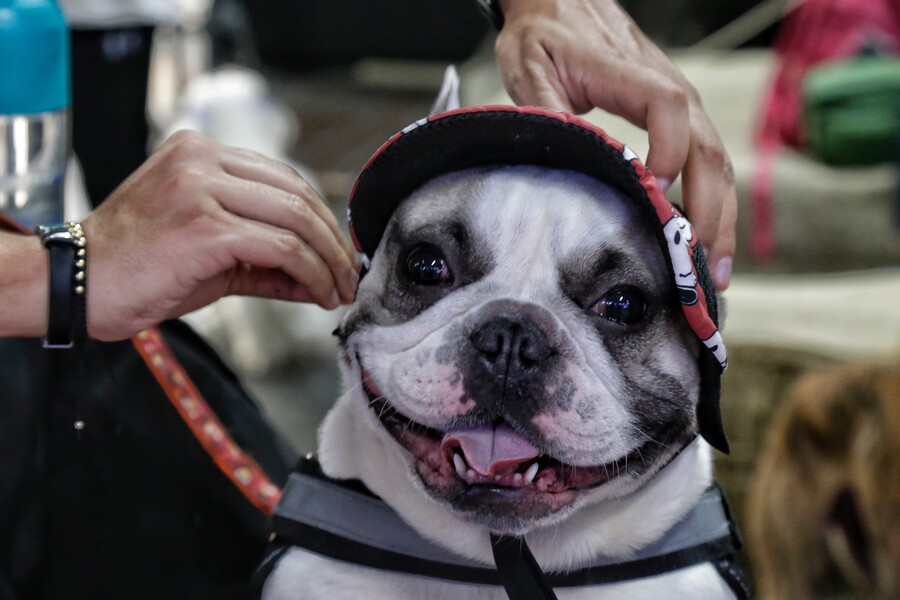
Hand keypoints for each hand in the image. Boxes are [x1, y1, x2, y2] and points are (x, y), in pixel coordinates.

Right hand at [82, 130, 359, 340]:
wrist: (76, 284)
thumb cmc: (136, 268)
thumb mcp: (209, 252)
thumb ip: (265, 258)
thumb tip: (318, 278)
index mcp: (199, 152)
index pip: (283, 178)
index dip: (320, 217)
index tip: (337, 252)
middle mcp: (202, 159)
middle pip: (298, 193)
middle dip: (333, 240)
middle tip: (348, 275)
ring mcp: (203, 188)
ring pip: (297, 218)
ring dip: (329, 260)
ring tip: (339, 289)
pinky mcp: (206, 225)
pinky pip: (282, 247)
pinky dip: (312, 273)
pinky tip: (319, 294)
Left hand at [495, 0, 735, 289]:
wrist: (562, 2)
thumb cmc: (543, 33)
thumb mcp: (529, 64)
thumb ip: (545, 109)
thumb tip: (564, 159)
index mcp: (627, 72)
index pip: (667, 107)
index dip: (668, 151)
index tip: (653, 193)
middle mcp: (668, 87)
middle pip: (708, 148)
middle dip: (711, 213)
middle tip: (703, 270)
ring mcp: (681, 102)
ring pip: (717, 162)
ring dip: (720, 218)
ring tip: (714, 273)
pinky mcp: (679, 117)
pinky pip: (706, 162)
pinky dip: (712, 204)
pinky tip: (705, 241)